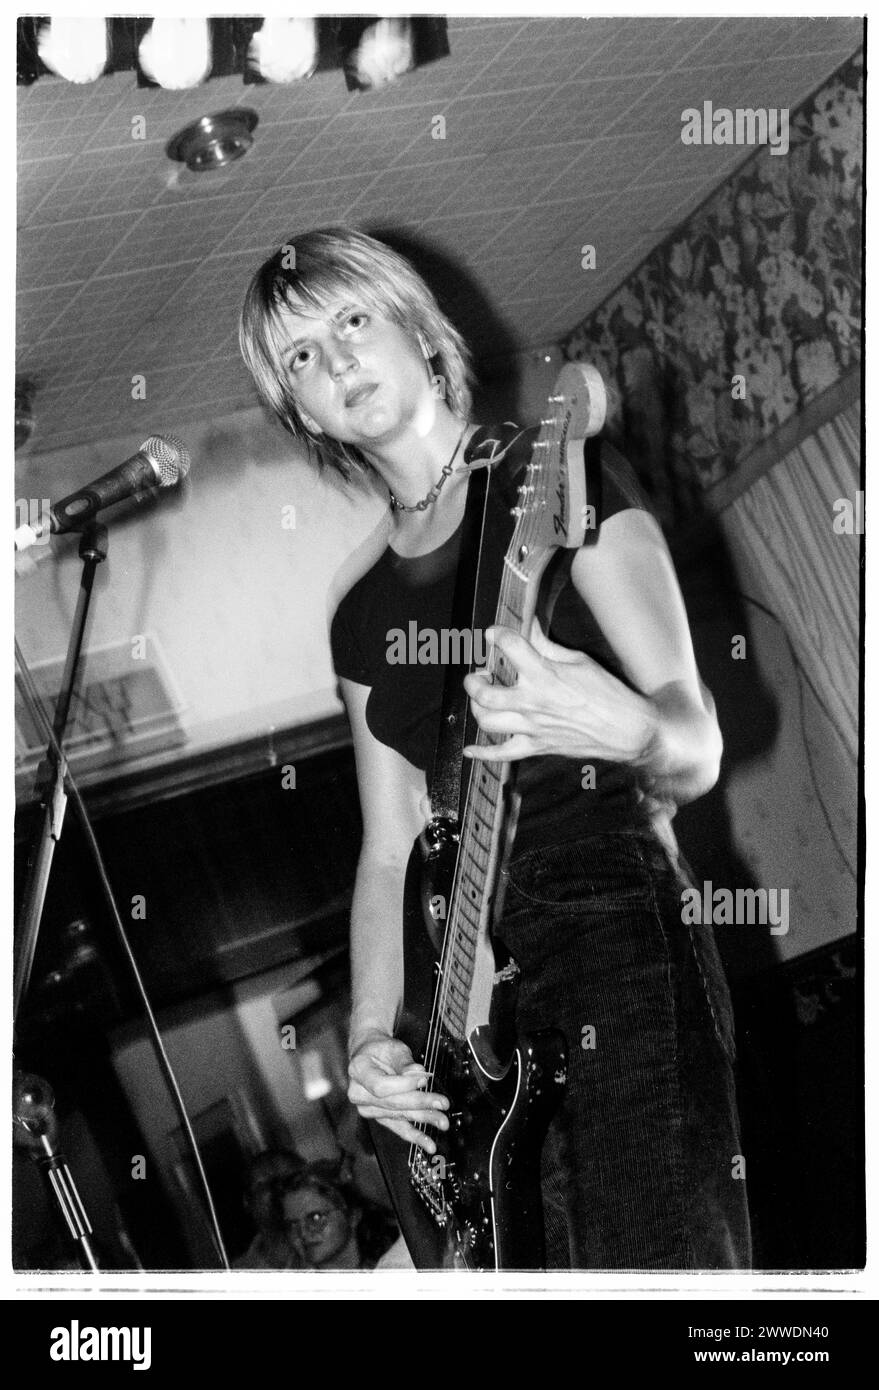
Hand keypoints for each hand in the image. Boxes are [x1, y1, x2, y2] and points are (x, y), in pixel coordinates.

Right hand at [347, 1032, 448, 1154]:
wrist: (370, 1054)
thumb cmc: (381, 1049)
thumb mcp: (393, 1047)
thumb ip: (404, 1061)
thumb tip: (418, 1073)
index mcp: (358, 1071)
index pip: (381, 1086)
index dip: (404, 1085)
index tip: (424, 1079)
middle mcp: (358, 1093)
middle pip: (392, 1103)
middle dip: (420, 1104)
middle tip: (442, 1105)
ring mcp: (367, 1108)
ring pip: (398, 1116)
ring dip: (423, 1119)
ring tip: (442, 1122)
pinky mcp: (379, 1116)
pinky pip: (397, 1127)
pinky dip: (414, 1135)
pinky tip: (428, 1143)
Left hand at [462, 621, 656, 764]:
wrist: (627, 730)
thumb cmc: (608, 694)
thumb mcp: (580, 661)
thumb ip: (547, 646)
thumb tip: (530, 626)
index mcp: (544, 675)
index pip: (509, 647)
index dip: (496, 635)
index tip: (493, 634)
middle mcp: (533, 702)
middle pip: (484, 692)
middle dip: (474, 679)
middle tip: (480, 672)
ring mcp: (532, 727)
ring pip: (487, 720)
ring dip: (477, 708)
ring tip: (483, 698)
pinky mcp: (537, 746)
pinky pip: (502, 754)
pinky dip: (483, 753)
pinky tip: (470, 749)